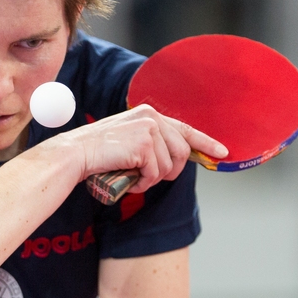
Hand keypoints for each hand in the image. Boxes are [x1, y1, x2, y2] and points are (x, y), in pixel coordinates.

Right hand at [67, 105, 227, 192]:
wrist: (76, 153)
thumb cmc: (98, 151)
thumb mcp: (128, 140)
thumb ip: (151, 142)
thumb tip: (177, 158)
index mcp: (147, 113)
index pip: (185, 128)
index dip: (206, 142)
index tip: (222, 153)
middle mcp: (151, 117)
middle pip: (182, 152)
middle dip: (170, 171)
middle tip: (148, 178)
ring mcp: (148, 129)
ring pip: (170, 166)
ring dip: (152, 179)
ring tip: (133, 177)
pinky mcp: (144, 145)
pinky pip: (156, 174)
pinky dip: (143, 183)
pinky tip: (129, 180)